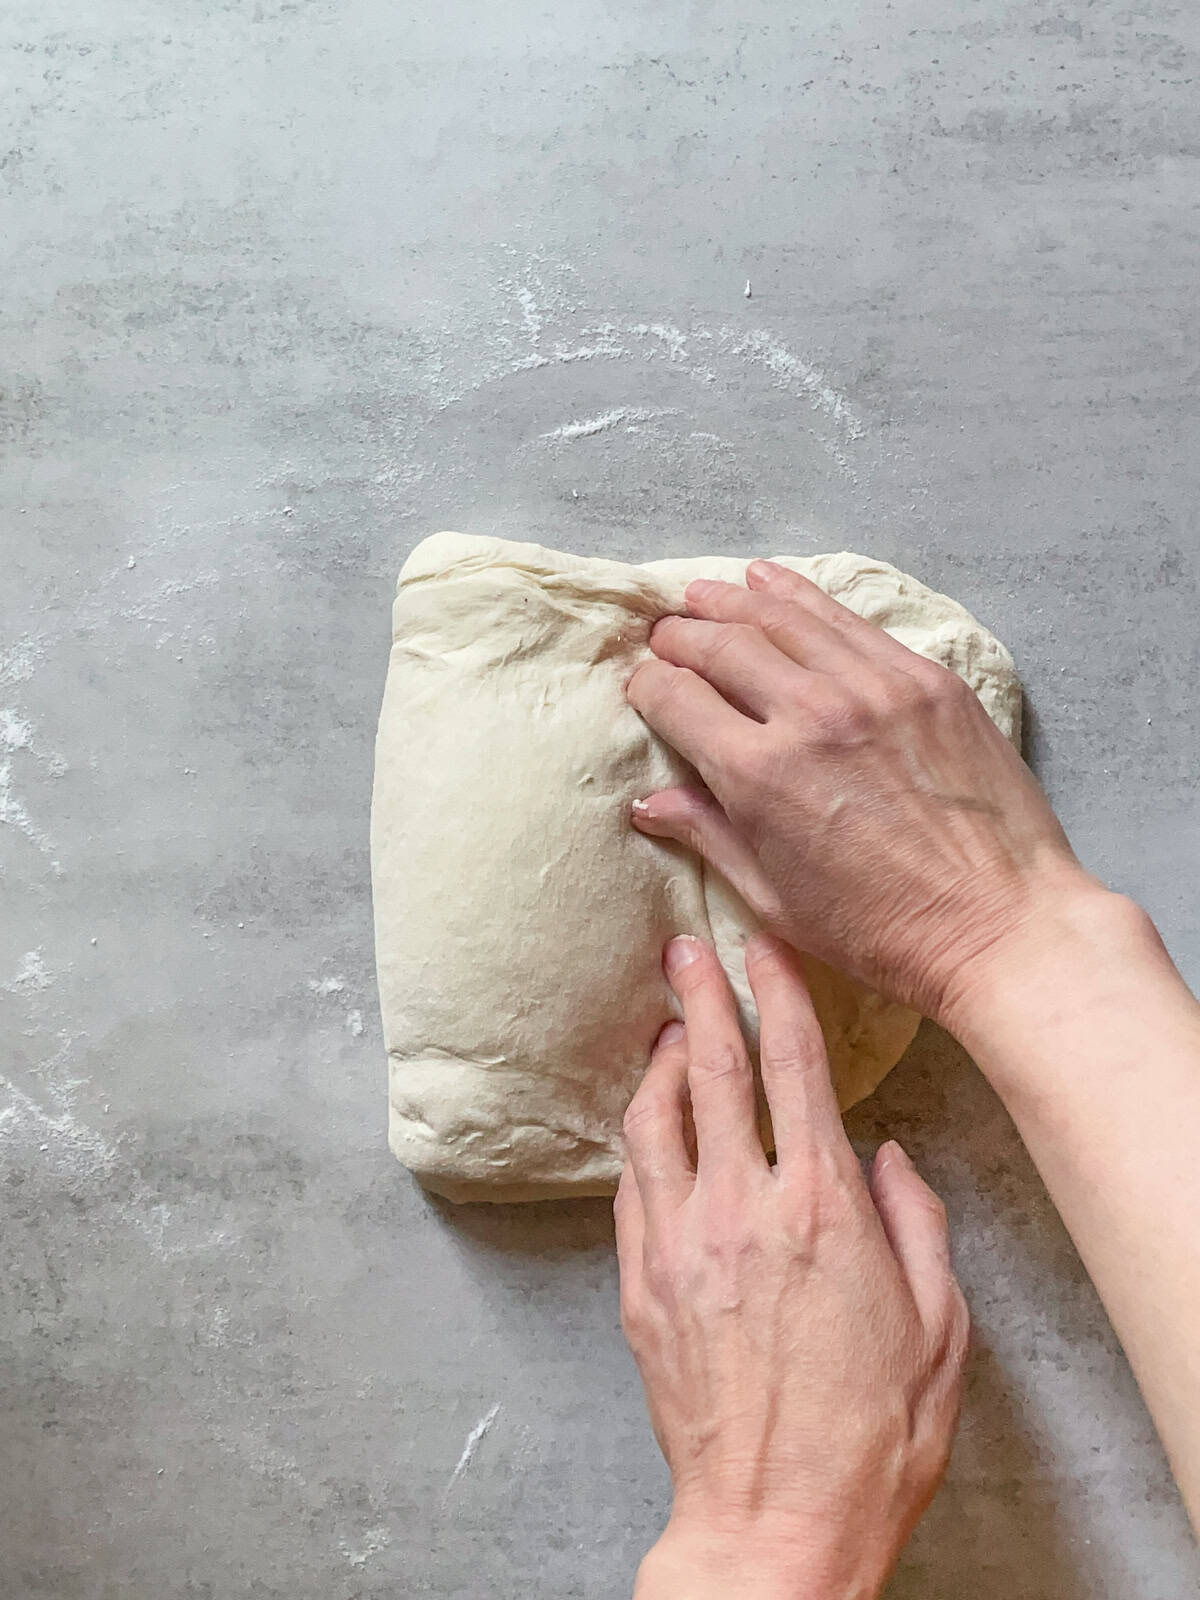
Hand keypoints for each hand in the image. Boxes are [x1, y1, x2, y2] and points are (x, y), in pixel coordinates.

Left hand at [617, 933, 967, 1599]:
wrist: (775, 1523)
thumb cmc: (870, 1434)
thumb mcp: (941, 1326)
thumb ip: (916, 1222)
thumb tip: (888, 1158)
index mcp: (820, 1209)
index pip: (793, 1068)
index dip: (776, 994)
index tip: (761, 949)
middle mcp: (740, 1210)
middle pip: (708, 1072)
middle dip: (696, 998)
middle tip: (683, 950)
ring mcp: (679, 1246)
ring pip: (652, 1121)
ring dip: (655, 1064)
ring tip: (662, 1028)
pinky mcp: (641, 1288)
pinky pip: (629, 1188)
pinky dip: (638, 1141)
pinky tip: (647, 1127)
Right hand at [626, 560, 1093, 1023]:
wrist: (1000, 925)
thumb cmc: (880, 931)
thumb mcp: (774, 898)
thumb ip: (708, 836)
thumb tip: (649, 801)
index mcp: (760, 775)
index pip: (678, 700)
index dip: (648, 687)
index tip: (642, 687)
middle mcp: (811, 715)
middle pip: (724, 647)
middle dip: (682, 637)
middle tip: (663, 634)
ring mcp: (874, 688)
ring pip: (783, 618)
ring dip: (732, 602)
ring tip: (702, 594)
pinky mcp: (925, 679)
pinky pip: (847, 621)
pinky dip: (800, 597)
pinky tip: (772, 584)